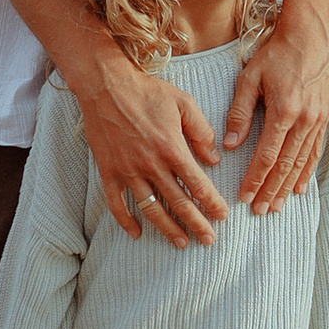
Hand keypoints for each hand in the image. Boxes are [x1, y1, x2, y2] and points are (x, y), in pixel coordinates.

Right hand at [70, 43, 226, 244]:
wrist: (106, 86)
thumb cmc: (147, 91)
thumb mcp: (184, 103)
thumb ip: (202, 131)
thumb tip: (215, 159)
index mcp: (172, 149)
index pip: (198, 184)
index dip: (212, 203)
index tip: (223, 216)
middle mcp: (151, 165)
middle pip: (178, 203)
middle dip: (197, 224)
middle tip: (209, 240)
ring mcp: (128, 171)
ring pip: (151, 209)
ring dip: (168, 229)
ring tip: (182, 242)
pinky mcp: (108, 172)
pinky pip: (116, 204)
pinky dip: (126, 221)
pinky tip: (136, 233)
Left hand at [222, 0, 328, 210]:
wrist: (313, 36)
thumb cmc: (278, 54)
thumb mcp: (251, 77)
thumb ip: (240, 111)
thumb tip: (231, 144)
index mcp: (283, 111)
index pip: (267, 155)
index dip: (255, 178)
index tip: (244, 196)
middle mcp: (304, 120)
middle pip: (285, 165)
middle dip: (271, 190)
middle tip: (260, 211)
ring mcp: (318, 120)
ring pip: (302, 162)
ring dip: (288, 186)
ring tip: (278, 205)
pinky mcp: (325, 117)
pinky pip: (316, 151)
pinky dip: (308, 171)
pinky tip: (300, 187)